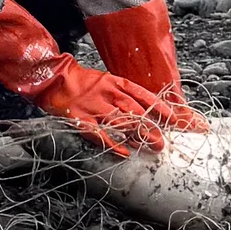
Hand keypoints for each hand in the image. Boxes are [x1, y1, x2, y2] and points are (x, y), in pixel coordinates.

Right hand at [25, 61, 192, 155]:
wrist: (54, 78)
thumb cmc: (82, 82)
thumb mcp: (107, 82)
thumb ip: (124, 95)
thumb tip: (145, 111)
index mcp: (116, 83)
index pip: (144, 96)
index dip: (161, 108)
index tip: (176, 119)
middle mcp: (108, 94)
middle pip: (136, 112)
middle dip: (153, 127)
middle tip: (166, 141)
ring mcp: (94, 107)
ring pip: (121, 122)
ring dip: (139, 136)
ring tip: (154, 146)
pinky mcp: (81, 119)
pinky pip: (99, 134)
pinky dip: (113, 143)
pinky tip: (124, 152)